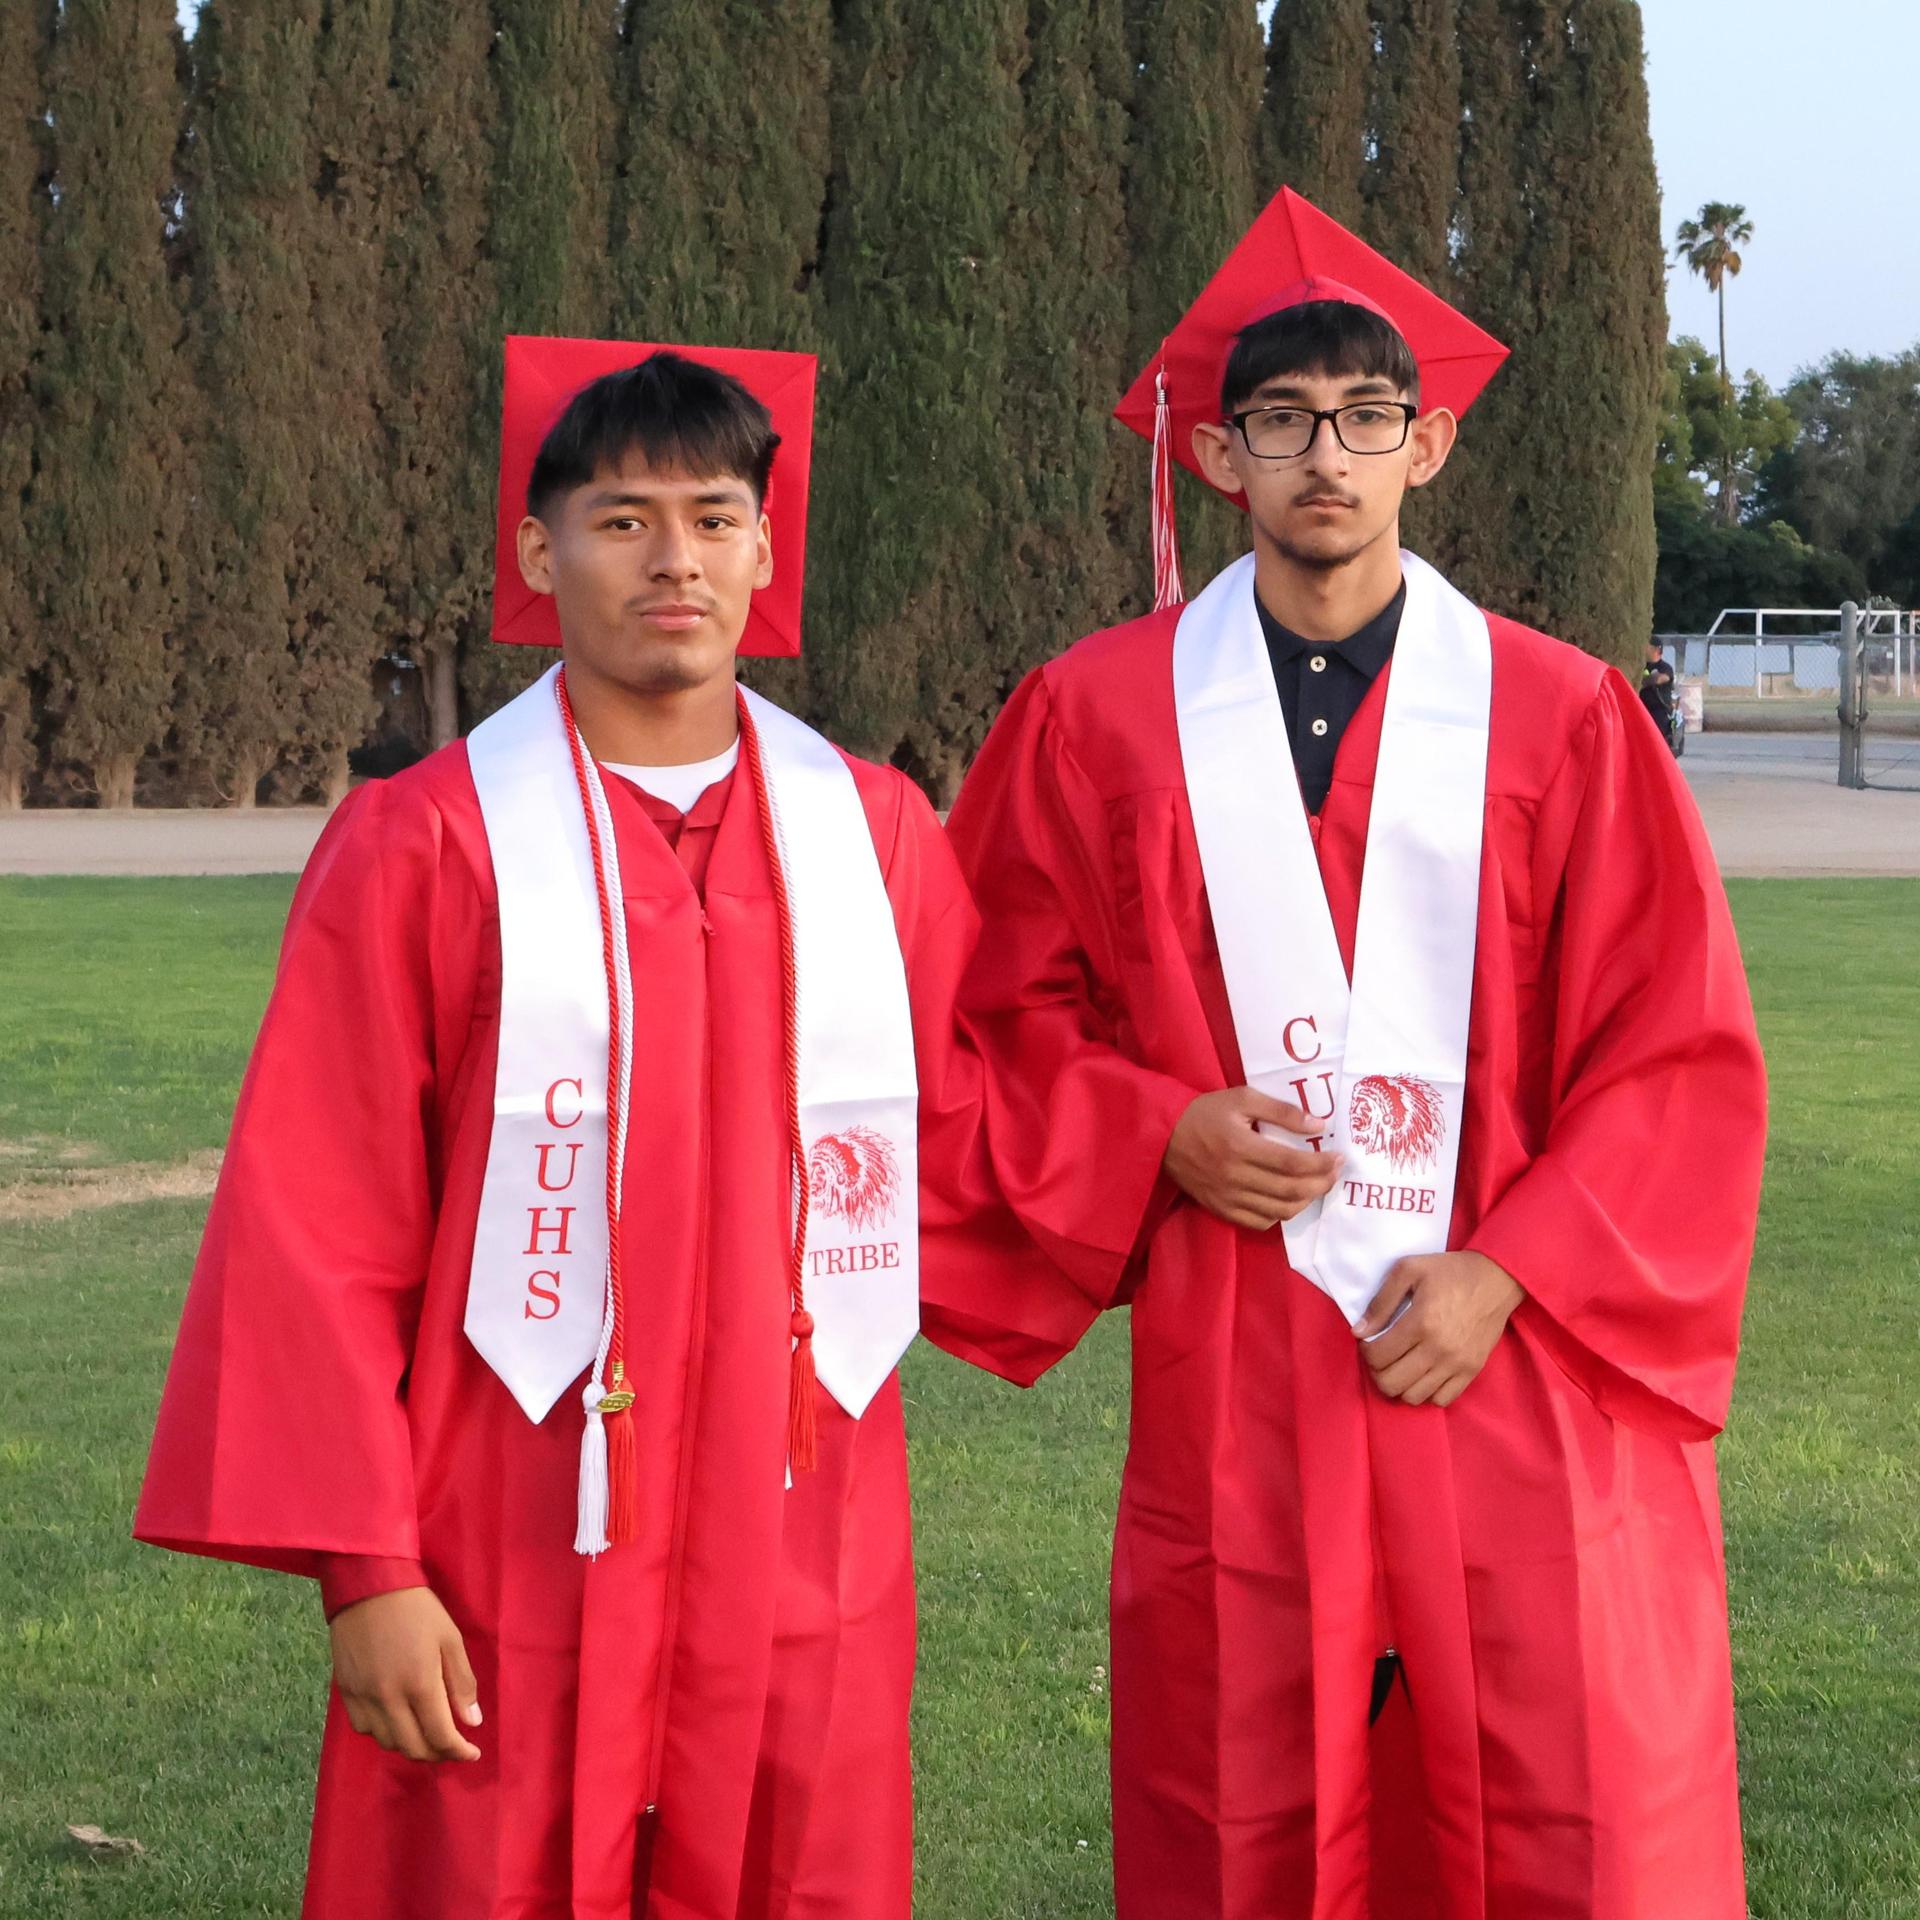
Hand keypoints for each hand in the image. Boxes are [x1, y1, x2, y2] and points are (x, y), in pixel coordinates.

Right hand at [329, 1586, 482, 1762]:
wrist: (369, 1586)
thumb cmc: (418, 1609)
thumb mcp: (450, 1639)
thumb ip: (461, 1683)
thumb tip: (471, 1722)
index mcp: (419, 1684)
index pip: (440, 1736)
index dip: (458, 1751)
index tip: (472, 1753)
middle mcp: (388, 1698)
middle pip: (413, 1747)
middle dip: (437, 1754)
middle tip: (452, 1747)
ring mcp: (363, 1697)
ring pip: (387, 1743)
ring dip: (410, 1746)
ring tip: (427, 1735)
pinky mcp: (346, 1692)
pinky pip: (364, 1729)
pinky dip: (384, 1734)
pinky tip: (397, 1721)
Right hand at [1162, 1088, 1341, 1232]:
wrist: (1162, 1137)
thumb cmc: (1205, 1113)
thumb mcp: (1242, 1098)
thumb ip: (1281, 1111)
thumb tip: (1318, 1125)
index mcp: (1241, 1146)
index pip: (1292, 1163)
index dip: (1321, 1163)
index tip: (1339, 1157)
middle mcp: (1235, 1176)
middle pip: (1290, 1190)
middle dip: (1321, 1184)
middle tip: (1335, 1173)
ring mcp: (1228, 1197)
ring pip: (1279, 1211)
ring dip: (1305, 1201)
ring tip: (1316, 1186)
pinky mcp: (1221, 1209)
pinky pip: (1259, 1222)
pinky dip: (1280, 1215)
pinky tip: (1288, 1200)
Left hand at [1355, 1251, 1522, 1407]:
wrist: (1496, 1280)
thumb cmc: (1450, 1272)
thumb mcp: (1409, 1270)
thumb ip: (1381, 1301)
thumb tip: (1359, 1332)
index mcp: (1421, 1322)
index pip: (1378, 1356)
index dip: (1365, 1351)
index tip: (1369, 1340)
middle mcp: (1439, 1349)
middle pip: (1391, 1383)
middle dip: (1377, 1371)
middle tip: (1381, 1356)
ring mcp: (1457, 1364)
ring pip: (1413, 1397)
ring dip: (1399, 1384)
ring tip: (1400, 1365)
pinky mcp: (1472, 1372)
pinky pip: (1441, 1400)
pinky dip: (1425, 1392)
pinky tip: (1422, 1373)